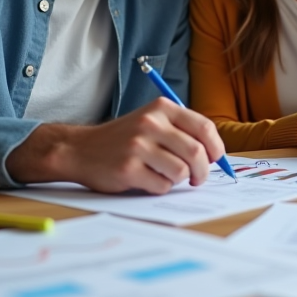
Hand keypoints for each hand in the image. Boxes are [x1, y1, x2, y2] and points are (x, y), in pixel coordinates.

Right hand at [6, 97, 226, 193]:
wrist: (80, 149)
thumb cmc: (123, 139)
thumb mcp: (151, 121)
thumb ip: (180, 131)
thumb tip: (214, 154)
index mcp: (161, 108)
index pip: (204, 127)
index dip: (216, 148)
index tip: (215, 160)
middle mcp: (150, 123)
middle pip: (196, 152)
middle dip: (202, 171)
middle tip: (197, 178)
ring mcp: (138, 146)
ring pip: (181, 172)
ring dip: (179, 180)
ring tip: (165, 176)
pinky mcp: (128, 169)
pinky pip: (162, 186)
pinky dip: (160, 188)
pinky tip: (147, 180)